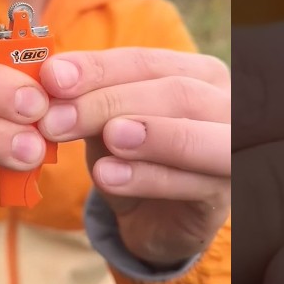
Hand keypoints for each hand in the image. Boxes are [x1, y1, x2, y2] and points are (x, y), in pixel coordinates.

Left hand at [39, 48, 230, 266]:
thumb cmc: (134, 159)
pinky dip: (146, 177)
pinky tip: (109, 176)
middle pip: (173, 92)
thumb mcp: (106, 125)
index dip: (98, 68)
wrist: (158, 222)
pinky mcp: (224, 193)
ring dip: (144, 134)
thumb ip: (87, 101)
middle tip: (56, 119)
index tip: (52, 78)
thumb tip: (52, 79)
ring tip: (105, 138)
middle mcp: (225, 103)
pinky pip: (188, 182)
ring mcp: (231, 149)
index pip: (146, 61)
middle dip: (109, 103)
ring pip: (191, 134)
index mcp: (198, 73)